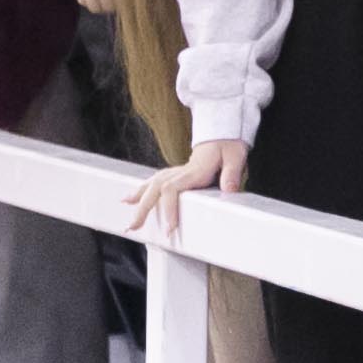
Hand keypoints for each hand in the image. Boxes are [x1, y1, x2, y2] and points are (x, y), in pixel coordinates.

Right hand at [131, 138, 247, 237]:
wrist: (223, 134)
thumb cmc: (228, 146)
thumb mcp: (235, 155)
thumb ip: (232, 172)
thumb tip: (228, 189)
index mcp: (194, 170)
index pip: (172, 189)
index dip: (168, 208)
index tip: (169, 229)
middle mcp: (180, 171)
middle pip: (155, 188)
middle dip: (143, 209)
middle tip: (133, 227)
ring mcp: (175, 172)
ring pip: (151, 184)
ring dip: (137, 200)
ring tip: (127, 217)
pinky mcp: (174, 174)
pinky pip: (154, 182)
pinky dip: (140, 191)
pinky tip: (128, 199)